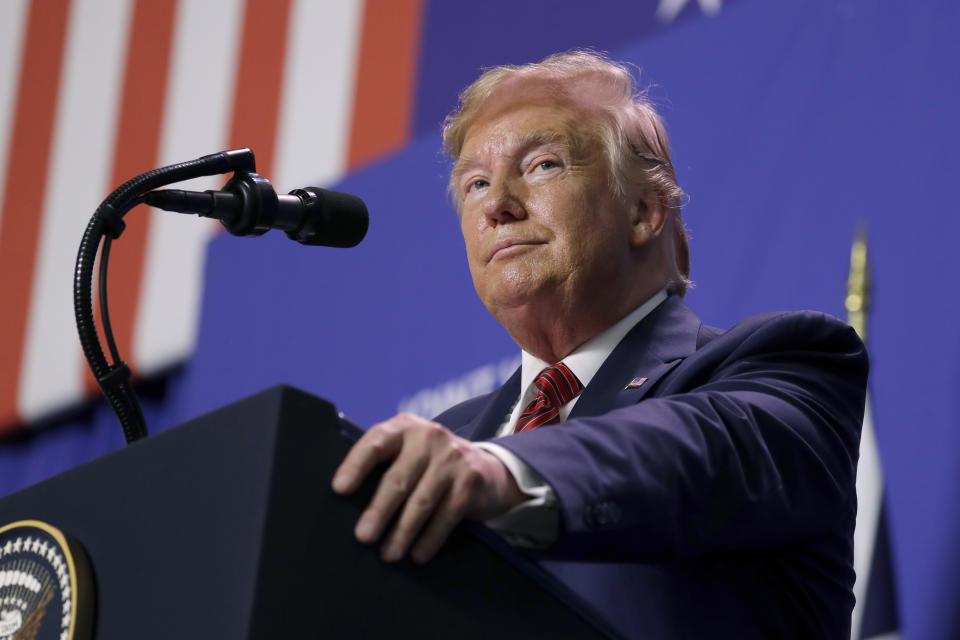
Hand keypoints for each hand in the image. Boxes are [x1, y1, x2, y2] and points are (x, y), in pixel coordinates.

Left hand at [331, 413, 525, 563]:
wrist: (488, 470)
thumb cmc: (431, 466)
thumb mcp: (409, 453)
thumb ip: (385, 466)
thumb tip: (346, 506)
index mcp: (404, 428)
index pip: (375, 442)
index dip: (356, 465)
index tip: (340, 490)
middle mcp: (429, 437)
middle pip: (398, 478)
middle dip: (378, 511)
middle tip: (362, 537)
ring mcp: (452, 459)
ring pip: (421, 501)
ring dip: (402, 532)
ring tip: (388, 555)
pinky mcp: (470, 481)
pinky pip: (445, 516)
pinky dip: (429, 539)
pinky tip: (417, 555)